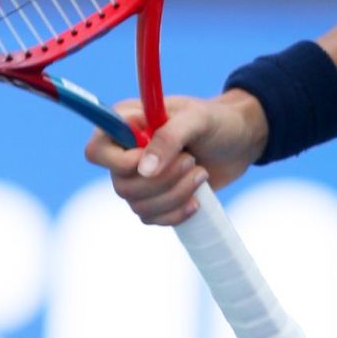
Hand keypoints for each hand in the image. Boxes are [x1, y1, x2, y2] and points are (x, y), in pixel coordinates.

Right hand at [84, 90, 267, 225]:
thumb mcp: (198, 119)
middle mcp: (127, 151)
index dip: (119, 163)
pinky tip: (197, 199)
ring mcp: (140, 177)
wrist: (240, 142)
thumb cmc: (218, 121)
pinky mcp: (156, 198)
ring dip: (174, 195)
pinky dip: (176, 212)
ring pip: (138, 205)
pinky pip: (152, 218)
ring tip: (200, 172)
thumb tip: (143, 169)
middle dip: (162, 180)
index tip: (151, 160)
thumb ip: (169, 137)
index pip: (96, 150)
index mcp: (127, 122)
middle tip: (191, 161)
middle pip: (120, 184)